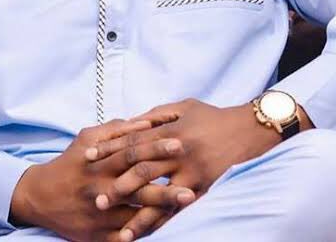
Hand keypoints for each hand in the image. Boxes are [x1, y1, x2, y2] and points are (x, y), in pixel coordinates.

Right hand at [10, 118, 193, 241]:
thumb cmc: (71, 161)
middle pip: (138, 188)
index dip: (156, 148)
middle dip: (166, 189)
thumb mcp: (87, 137)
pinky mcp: (96, 235)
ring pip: (134, 216)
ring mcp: (99, 214)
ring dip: (160, 214)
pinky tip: (160, 231)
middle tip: (193, 188)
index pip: (132, 153)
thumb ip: (116, 129)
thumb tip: (146, 122)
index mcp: (100, 163)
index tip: (180, 144)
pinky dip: (140, 234)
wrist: (40, 196)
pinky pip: (121, 238)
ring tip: (183, 209)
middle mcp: (101, 188)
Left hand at [86, 99, 280, 239]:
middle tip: (96, 199)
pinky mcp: (204, 188)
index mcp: (171, 129)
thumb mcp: (183, 106)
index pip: (134, 140)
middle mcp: (179, 152)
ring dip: (139, 215)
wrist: (247, 129)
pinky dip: (164, 223)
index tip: (88, 157)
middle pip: (142, 170)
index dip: (110, 148)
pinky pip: (180, 209)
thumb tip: (131, 124)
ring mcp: (192, 173)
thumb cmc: (211, 115)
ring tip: (120, 232)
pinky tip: (150, 235)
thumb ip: (155, 115)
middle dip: (118, 185)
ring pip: (161, 196)